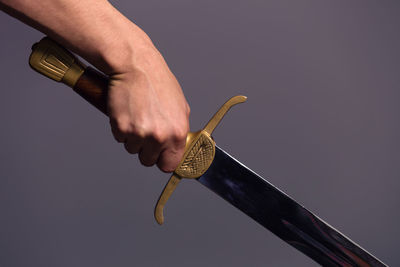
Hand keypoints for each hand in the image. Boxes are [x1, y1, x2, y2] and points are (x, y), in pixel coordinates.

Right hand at [107, 38, 189, 171]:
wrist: (136, 66)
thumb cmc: (158, 82)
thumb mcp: (180, 107)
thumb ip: (179, 130)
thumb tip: (178, 145)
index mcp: (178, 133)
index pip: (169, 165)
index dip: (162, 159)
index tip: (159, 155)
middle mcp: (160, 136)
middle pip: (148, 161)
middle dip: (146, 149)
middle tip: (144, 130)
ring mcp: (140, 134)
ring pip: (132, 149)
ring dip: (132, 137)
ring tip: (136, 116)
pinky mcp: (121, 128)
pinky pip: (119, 139)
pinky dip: (120, 128)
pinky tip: (127, 112)